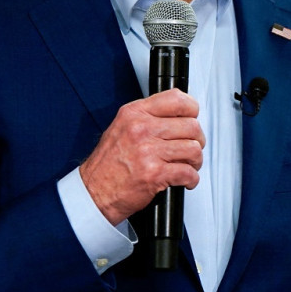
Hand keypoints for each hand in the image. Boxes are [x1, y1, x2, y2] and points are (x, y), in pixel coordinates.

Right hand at [79, 89, 203, 224]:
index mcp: (134, 114)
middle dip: (197, 140)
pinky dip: (191, 179)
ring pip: (193, 149)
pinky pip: (188, 173)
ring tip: (188, 165)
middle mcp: (142, 129)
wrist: (93, 192)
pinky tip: (185, 180)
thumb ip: (146, 118)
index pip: (177, 99)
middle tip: (191, 148)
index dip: (192, 110)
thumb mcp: (121, 128)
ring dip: (195, 161)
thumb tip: (176, 116)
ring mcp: (148, 151)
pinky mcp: (155, 174)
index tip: (191, 119)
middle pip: (191, 125)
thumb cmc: (106, 165)